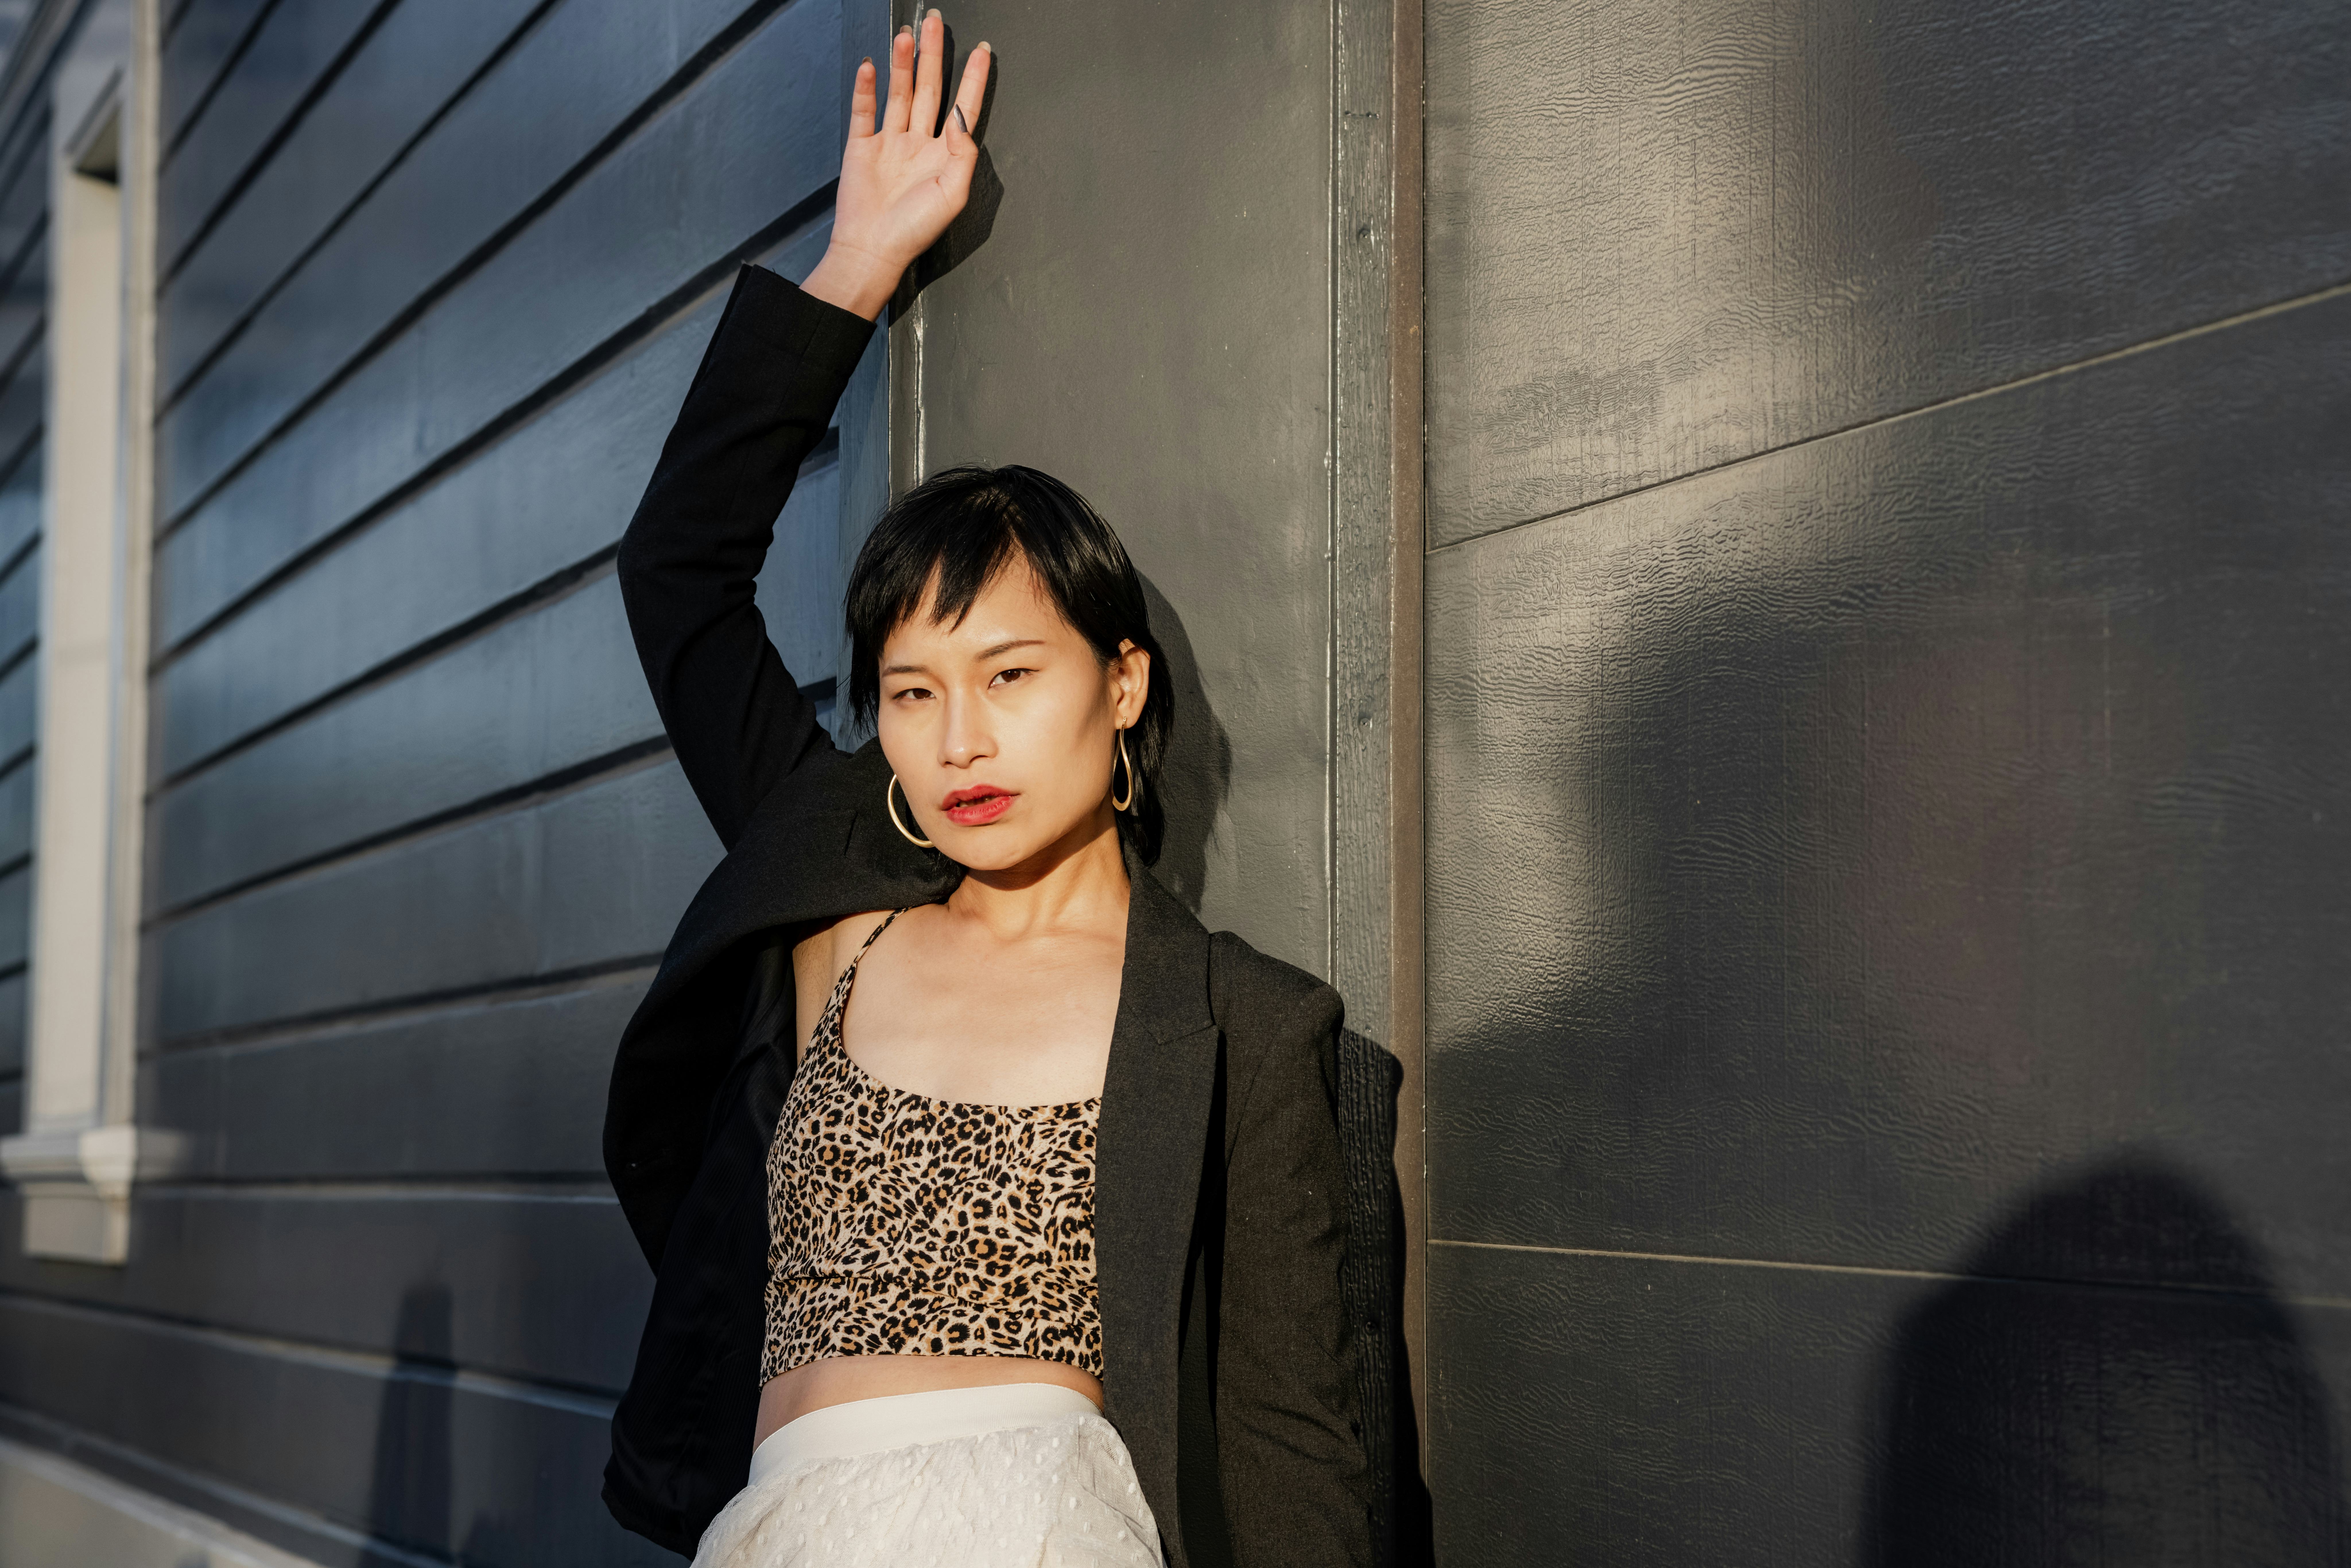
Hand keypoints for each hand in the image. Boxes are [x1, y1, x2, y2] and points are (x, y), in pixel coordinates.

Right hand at [802, 11, 990, 320]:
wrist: (872, 251)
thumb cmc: (914, 231)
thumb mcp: (952, 195)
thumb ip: (963, 154)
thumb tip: (962, 117)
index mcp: (944, 156)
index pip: (963, 107)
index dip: (973, 79)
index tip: (982, 51)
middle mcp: (918, 144)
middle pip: (930, 89)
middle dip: (933, 55)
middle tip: (935, 22)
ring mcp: (889, 143)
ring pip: (899, 92)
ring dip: (903, 64)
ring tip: (907, 36)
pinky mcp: (862, 146)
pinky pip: (865, 110)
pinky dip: (867, 87)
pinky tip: (872, 66)